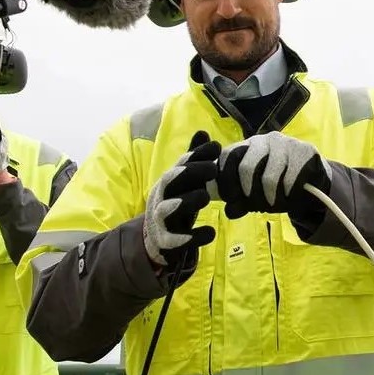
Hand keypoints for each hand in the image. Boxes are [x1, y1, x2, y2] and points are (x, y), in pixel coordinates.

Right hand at [143, 131, 220, 271]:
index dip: (197, 154)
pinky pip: (175, 240)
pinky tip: (210, 233)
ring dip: (185, 201)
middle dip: (191, 173)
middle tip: (213, 169)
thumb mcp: (185, 183)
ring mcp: (160, 220)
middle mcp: (161, 197)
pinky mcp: (164, 242)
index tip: (217, 146)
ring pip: (167, 209)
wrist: (156, 242)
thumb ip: (193, 161)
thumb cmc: (176, 206)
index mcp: (168, 182)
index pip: (181, 164)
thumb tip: (203, 132)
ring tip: (204, 197)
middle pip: (170, 181)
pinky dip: (192, 237)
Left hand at [213, 131, 330, 219]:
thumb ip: (240, 202)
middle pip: (246, 167)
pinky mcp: (305, 150)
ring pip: (270, 177)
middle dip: (250, 194)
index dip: (226, 181)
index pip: (227, 156)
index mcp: (246, 147)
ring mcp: (285, 142)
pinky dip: (290, 194)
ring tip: (277, 206)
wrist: (313, 181)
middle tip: (257, 207)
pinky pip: (292, 179)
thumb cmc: (277, 186)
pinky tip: (292, 196)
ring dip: (272, 199)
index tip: (232, 200)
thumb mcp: (255, 195)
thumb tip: (230, 211)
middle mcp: (264, 140)